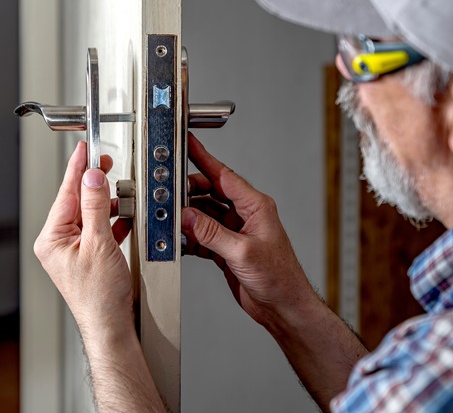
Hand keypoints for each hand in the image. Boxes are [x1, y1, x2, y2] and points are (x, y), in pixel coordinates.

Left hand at [34, 141, 132, 338]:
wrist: (111, 325)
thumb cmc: (99, 296)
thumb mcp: (99, 243)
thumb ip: (96, 206)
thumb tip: (92, 178)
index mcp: (51, 239)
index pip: (66, 194)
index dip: (77, 169)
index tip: (84, 150)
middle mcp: (58, 243)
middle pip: (77, 202)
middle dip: (94, 185)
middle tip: (105, 164)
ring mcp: (72, 251)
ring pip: (90, 215)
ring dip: (107, 204)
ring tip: (120, 193)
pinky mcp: (88, 257)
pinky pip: (99, 230)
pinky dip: (112, 221)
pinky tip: (123, 216)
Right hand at [182, 134, 317, 327]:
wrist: (283, 306)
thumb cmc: (279, 278)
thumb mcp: (242, 252)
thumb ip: (212, 233)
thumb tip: (188, 216)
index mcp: (256, 206)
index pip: (224, 176)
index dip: (204, 158)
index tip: (188, 144)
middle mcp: (245, 215)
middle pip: (209, 193)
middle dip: (188, 192)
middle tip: (169, 194)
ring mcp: (235, 232)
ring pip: (203, 215)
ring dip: (188, 218)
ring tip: (171, 219)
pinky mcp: (226, 249)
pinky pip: (202, 235)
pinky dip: (190, 237)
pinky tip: (181, 240)